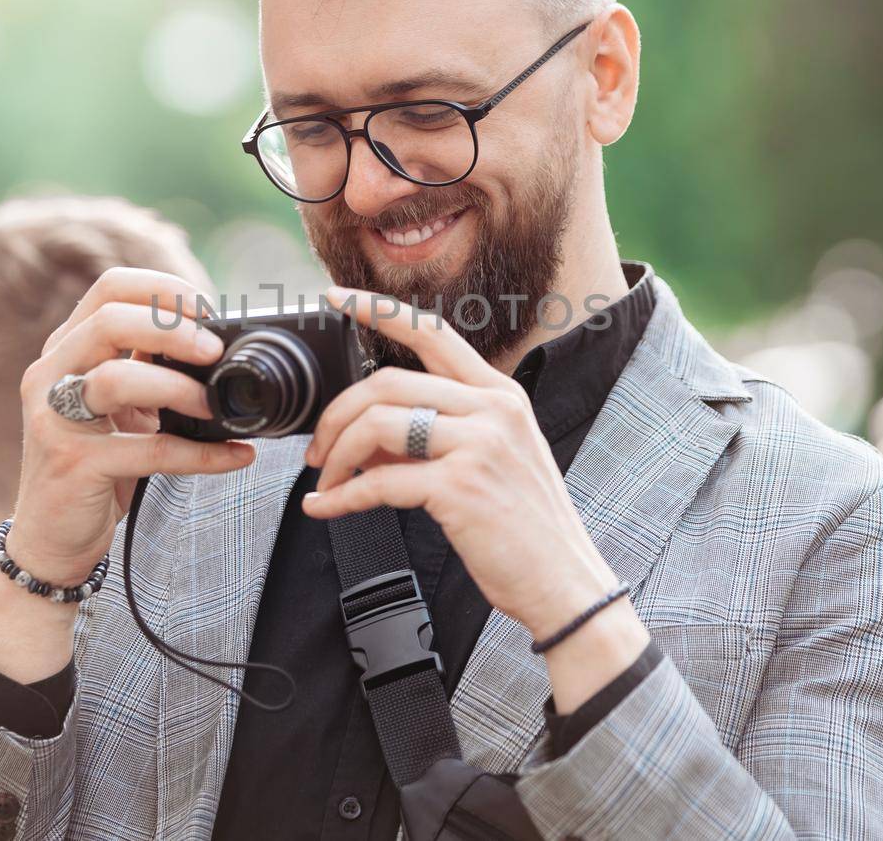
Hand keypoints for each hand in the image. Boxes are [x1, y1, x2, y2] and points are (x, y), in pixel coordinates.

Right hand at [0, 267, 256, 683]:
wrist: (51, 538)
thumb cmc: (93, 465)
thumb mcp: (119, 408)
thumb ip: (149, 369)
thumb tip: (213, 345)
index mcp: (65, 349)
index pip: (108, 289)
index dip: (162, 290)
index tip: (206, 310)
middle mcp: (50, 375)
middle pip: (109, 322)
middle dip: (172, 330)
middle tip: (215, 350)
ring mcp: (54, 419)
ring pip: (116, 381)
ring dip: (178, 388)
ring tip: (217, 405)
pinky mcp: (72, 464)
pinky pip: (146, 450)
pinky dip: (199, 453)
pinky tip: (235, 456)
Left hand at [301, 286, 627, 645]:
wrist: (563, 583)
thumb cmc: (525, 528)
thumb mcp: (492, 460)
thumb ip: (439, 434)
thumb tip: (366, 433)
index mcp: (501, 394)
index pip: (433, 332)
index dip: (380, 311)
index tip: (338, 299)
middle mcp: (492, 409)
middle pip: (387, 383)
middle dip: (337, 415)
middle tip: (318, 450)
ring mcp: (479, 445)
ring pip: (377, 425)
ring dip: (337, 456)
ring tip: (327, 483)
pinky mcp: (460, 487)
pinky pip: (378, 481)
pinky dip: (342, 497)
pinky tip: (327, 508)